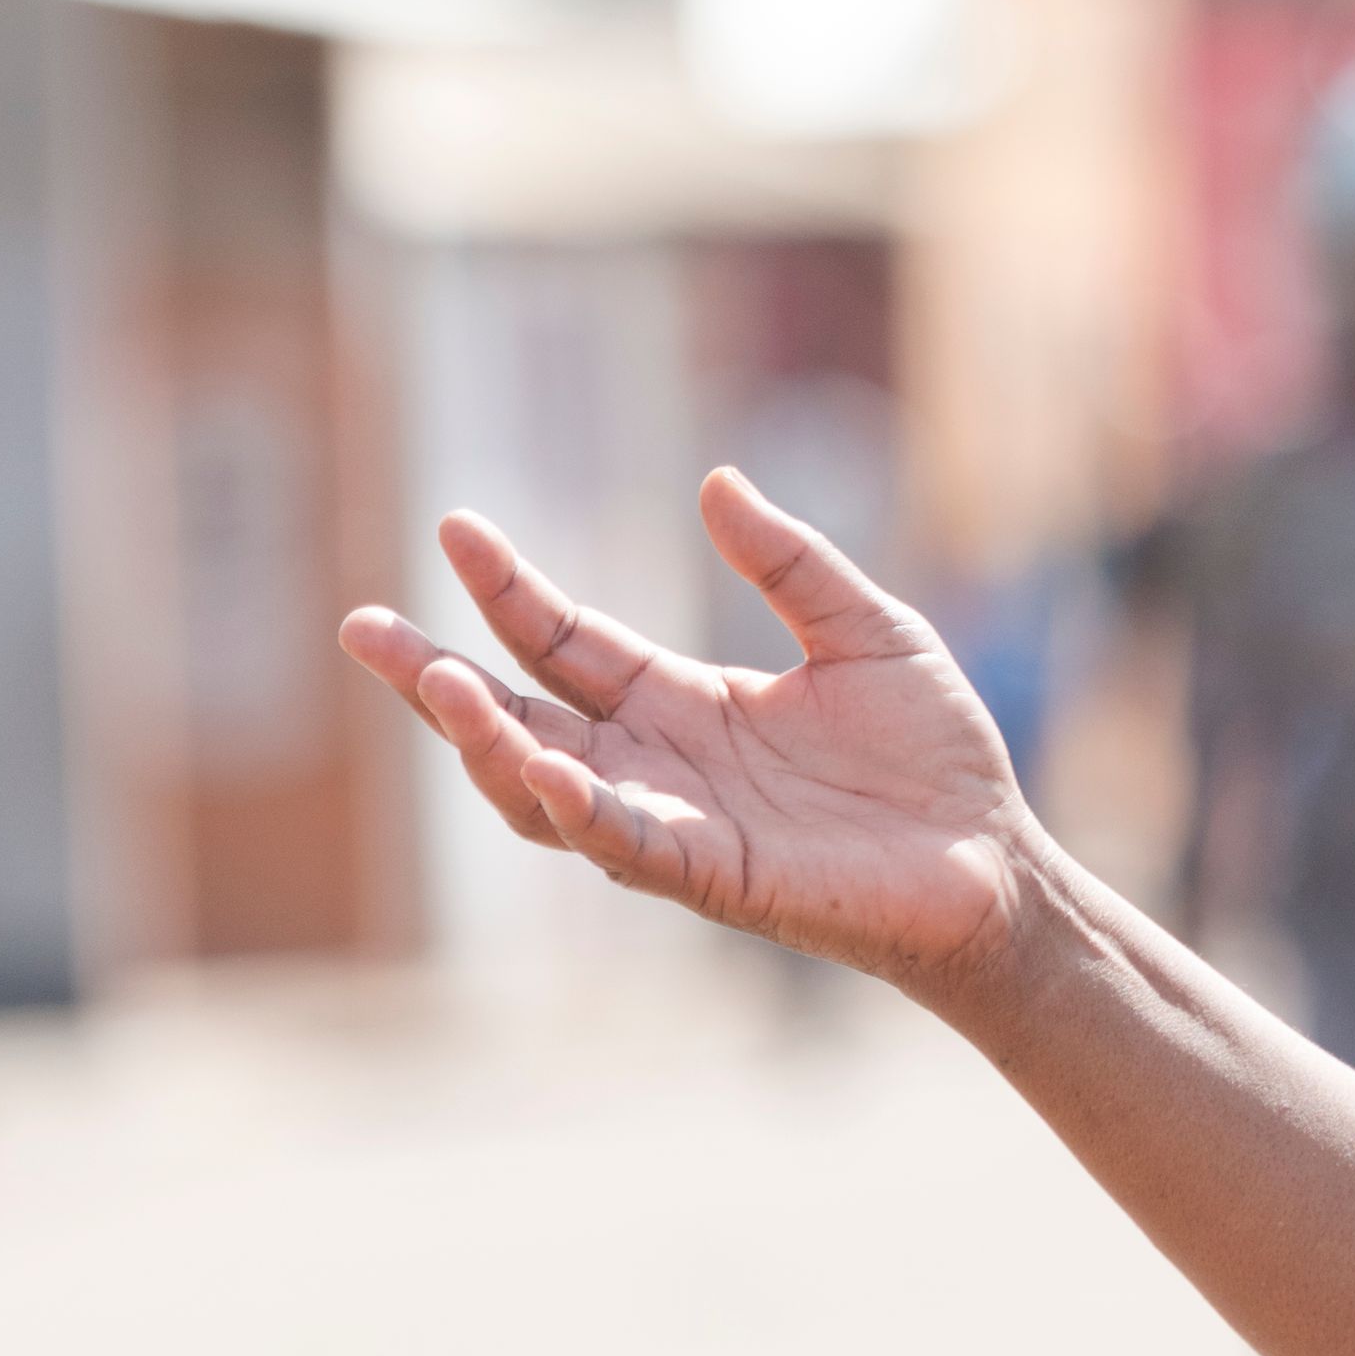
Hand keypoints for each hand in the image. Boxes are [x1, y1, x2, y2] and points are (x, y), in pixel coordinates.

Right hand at [337, 471, 1044, 1006]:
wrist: (992, 857)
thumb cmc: (930, 754)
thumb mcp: (866, 629)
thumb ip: (791, 563)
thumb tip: (716, 480)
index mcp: (682, 701)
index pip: (565, 642)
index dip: (507, 591)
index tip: (454, 528)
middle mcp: (657, 764)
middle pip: (519, 718)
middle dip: (438, 679)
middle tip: (362, 629)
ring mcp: (676, 823)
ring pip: (543, 790)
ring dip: (488, 745)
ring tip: (443, 688)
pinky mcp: (716, 875)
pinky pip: (626, 845)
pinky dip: (580, 811)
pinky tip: (545, 769)